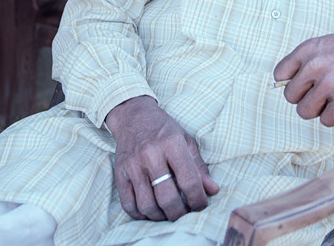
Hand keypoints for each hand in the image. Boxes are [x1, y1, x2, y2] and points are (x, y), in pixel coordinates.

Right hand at [105, 95, 219, 221]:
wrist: (133, 115)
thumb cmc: (163, 129)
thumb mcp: (185, 140)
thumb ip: (198, 167)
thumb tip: (213, 190)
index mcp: (172, 144)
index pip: (189, 180)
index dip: (198, 199)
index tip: (201, 205)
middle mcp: (151, 155)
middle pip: (167, 197)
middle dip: (179, 213)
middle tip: (184, 213)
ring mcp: (133, 165)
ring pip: (147, 205)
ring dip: (160, 217)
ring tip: (168, 213)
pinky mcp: (120, 173)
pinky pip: (128, 204)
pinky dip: (140, 215)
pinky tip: (151, 211)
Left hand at [273, 17, 333, 126]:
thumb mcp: (323, 44)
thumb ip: (304, 61)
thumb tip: (286, 84)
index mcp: (306, 50)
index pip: (279, 74)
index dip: (290, 82)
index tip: (303, 84)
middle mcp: (314, 66)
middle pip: (290, 97)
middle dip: (304, 98)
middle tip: (320, 93)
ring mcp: (328, 83)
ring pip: (305, 112)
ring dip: (317, 110)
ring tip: (331, 100)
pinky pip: (326, 121)